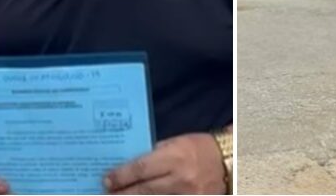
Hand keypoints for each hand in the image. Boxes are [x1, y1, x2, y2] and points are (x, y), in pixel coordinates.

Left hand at [104, 132, 224, 193]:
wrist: (228, 162)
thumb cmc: (199, 149)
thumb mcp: (176, 144)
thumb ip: (155, 155)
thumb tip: (130, 166)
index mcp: (176, 157)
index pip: (141, 169)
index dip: (121, 177)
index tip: (106, 181)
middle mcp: (181, 178)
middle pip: (144, 190)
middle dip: (122, 194)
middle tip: (107, 194)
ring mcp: (189, 195)